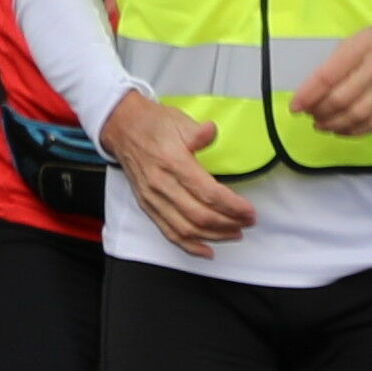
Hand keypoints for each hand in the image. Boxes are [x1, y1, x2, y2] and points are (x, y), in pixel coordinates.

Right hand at [99, 95, 255, 251]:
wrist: (123, 128)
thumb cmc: (152, 124)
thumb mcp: (179, 120)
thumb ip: (199, 132)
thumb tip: (211, 133)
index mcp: (173, 162)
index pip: (208, 192)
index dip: (232, 206)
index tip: (248, 210)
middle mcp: (161, 184)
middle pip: (199, 215)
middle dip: (228, 223)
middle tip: (247, 222)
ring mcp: (153, 198)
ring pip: (185, 228)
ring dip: (213, 236)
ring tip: (234, 234)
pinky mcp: (148, 206)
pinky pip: (169, 232)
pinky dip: (189, 245)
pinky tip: (206, 250)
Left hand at [292, 7, 371, 137]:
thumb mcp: (362, 36)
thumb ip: (339, 61)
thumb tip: (313, 89)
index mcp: (364, 44)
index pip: (329, 75)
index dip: (308, 94)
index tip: (296, 106)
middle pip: (342, 99)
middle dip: (320, 112)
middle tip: (310, 115)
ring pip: (359, 115)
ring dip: (335, 125)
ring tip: (322, 125)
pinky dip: (355, 131)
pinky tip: (342, 130)